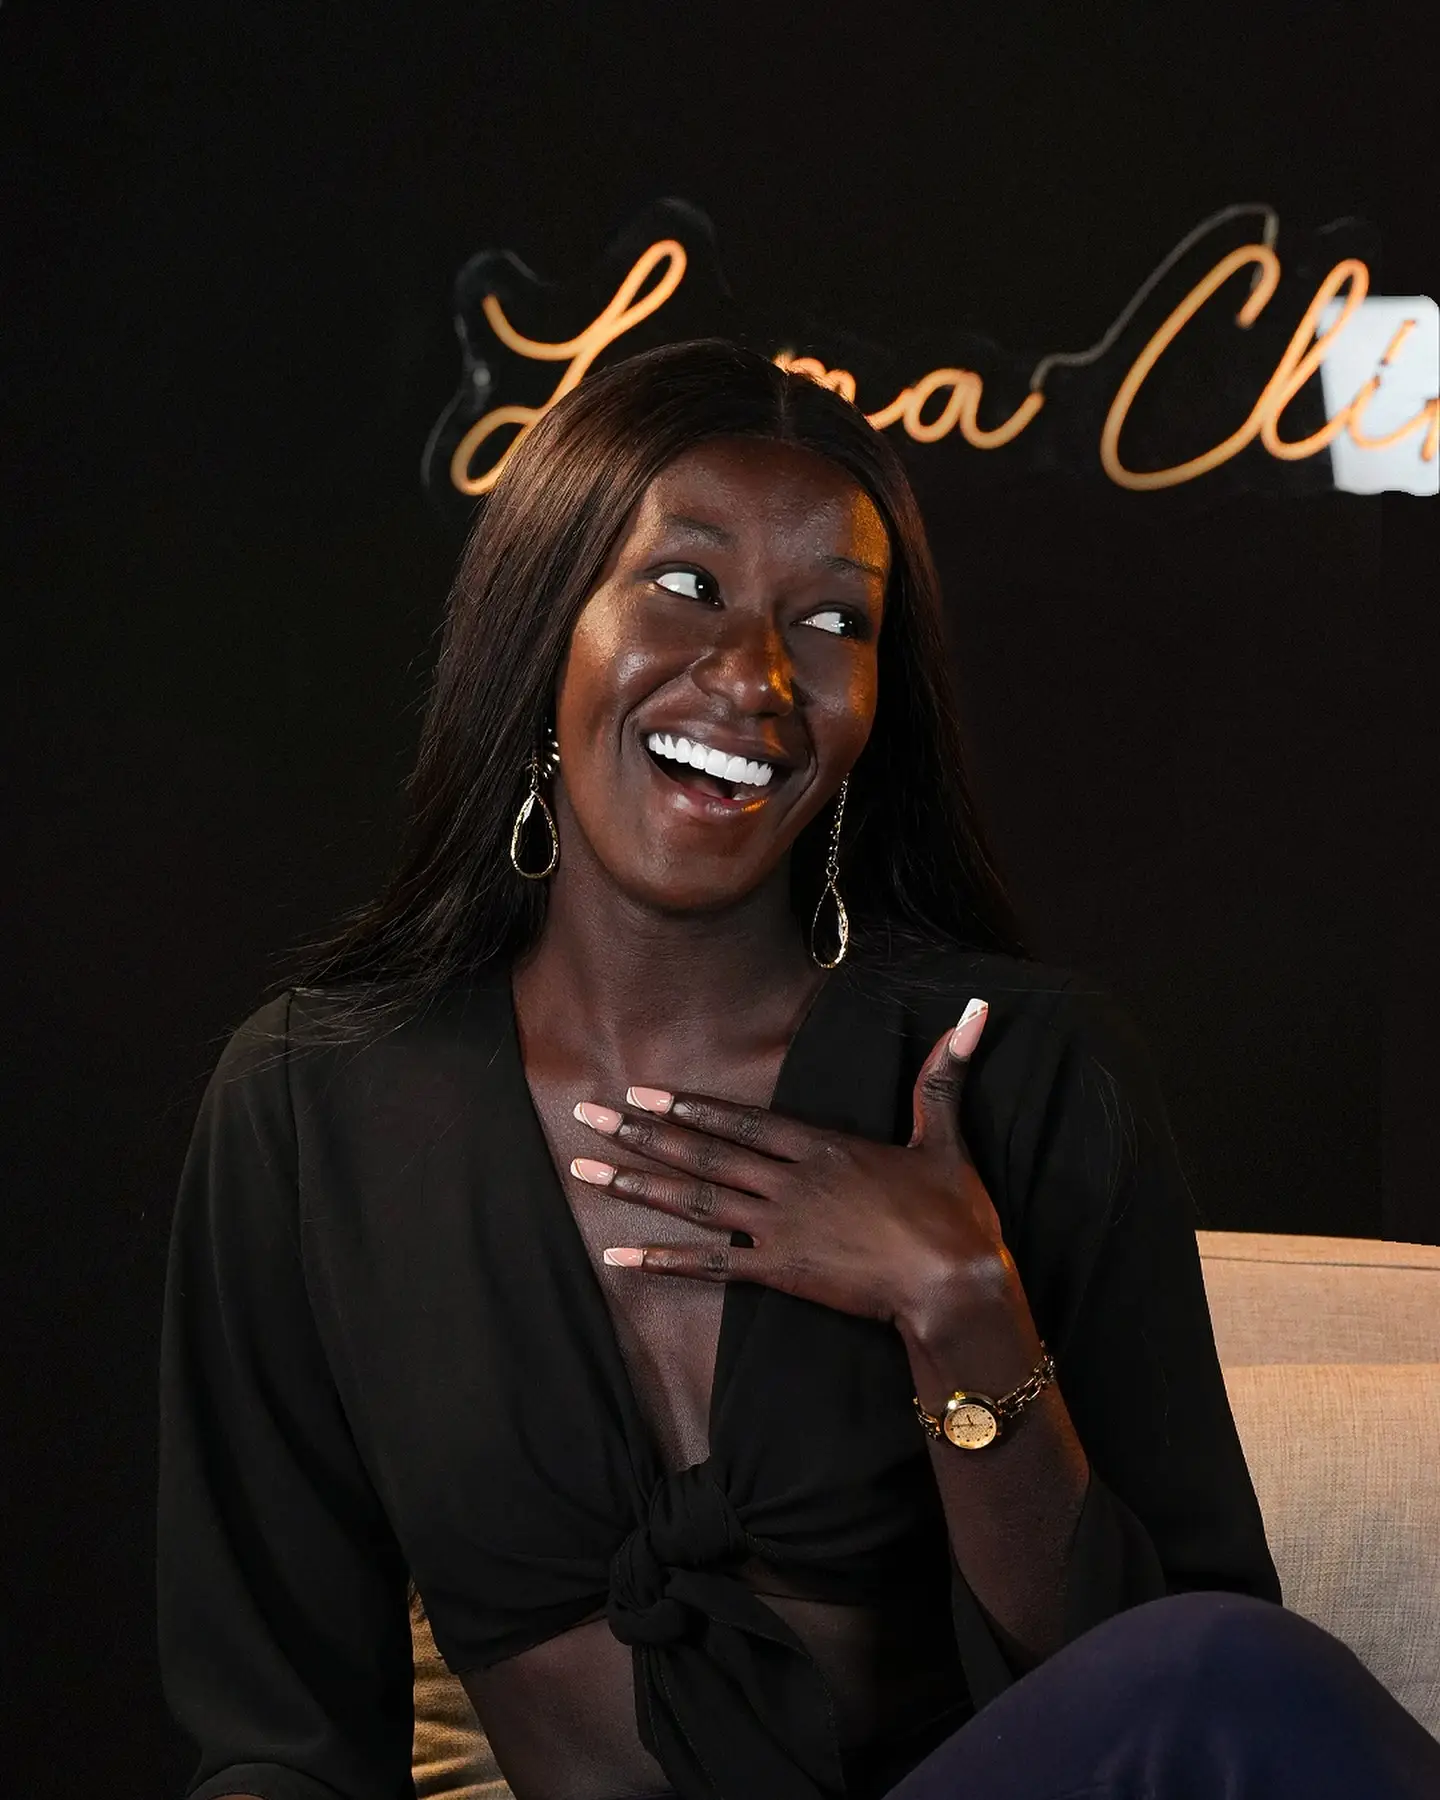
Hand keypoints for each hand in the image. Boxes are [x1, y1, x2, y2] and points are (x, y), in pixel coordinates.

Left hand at [570, 998, 1008, 1336]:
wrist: (958, 1286)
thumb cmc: (956, 1214)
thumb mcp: (947, 1136)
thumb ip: (944, 1076)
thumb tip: (976, 1012)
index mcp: (822, 1147)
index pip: (740, 1121)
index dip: (687, 1106)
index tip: (640, 1090)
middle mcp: (790, 1182)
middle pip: (700, 1153)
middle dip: (638, 1132)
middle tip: (585, 1115)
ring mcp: (780, 1227)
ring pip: (693, 1201)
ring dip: (634, 1184)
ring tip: (583, 1171)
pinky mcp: (781, 1271)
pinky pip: (710, 1266)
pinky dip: (661, 1261)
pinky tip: (618, 1256)